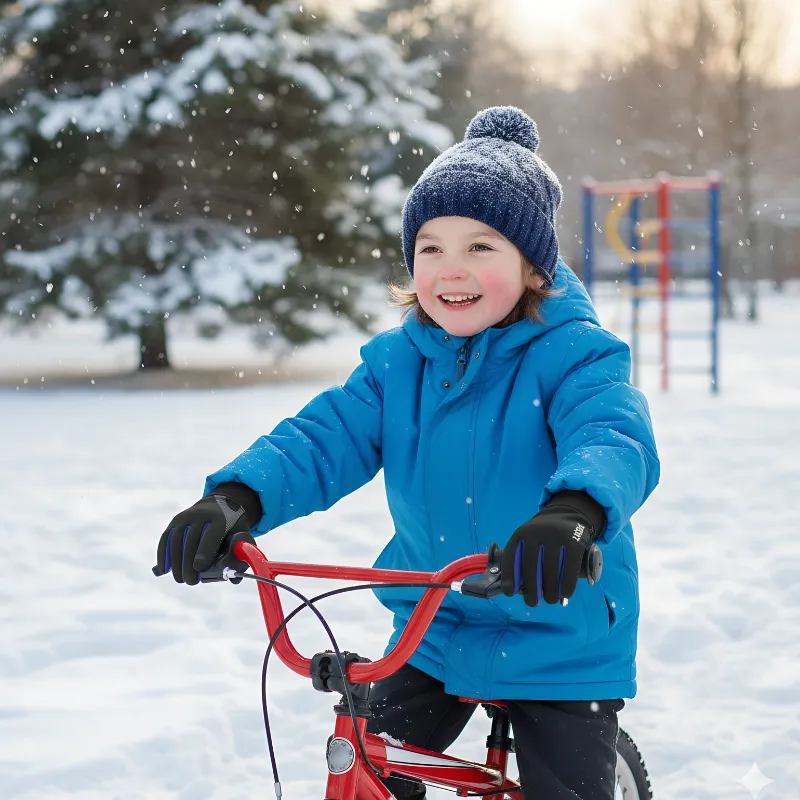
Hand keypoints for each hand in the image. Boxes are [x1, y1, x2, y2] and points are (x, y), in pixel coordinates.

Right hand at [153, 490, 255, 584]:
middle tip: (191, 581)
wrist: (220, 505)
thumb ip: (239, 557)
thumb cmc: (232, 527)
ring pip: (176, 540)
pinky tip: (164, 570)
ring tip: (181, 579)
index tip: (199, 568)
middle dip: (189, 563)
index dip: (205, 551)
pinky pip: (166, 538)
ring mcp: (186, 516)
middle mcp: (201, 514)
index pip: (211, 534)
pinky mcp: (175, 521)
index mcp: (221, 518)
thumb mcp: (241, 536)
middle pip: (191, 539)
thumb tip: (234, 580)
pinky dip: (163, 555)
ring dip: (176, 562)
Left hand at [500, 491, 604, 605]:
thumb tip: (520, 589)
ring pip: (551, 570)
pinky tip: (565, 594)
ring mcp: (556, 536)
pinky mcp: (574, 541)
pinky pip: (569, 568)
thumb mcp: (528, 539)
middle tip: (532, 603)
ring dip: (550, 591)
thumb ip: (523, 558)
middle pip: (531, 567)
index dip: (509, 577)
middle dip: (531, 590)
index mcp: (521, 534)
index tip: (510, 593)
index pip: (511, 557)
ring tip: (550, 600)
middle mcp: (536, 533)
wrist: (567, 514)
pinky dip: (567, 585)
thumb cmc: (543, 536)